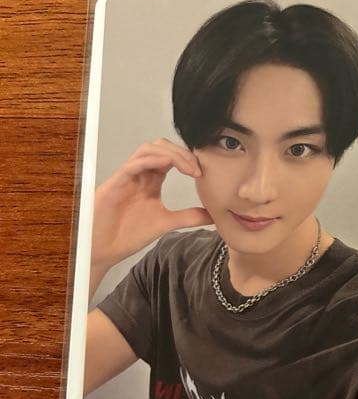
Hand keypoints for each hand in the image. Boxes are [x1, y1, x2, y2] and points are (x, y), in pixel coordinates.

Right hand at [91, 139, 211, 280]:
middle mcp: (139, 174)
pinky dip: (151, 160)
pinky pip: (132, 164)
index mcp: (151, 180)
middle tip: (198, 169)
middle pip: (160, 147)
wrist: (102, 251)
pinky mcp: (114, 184)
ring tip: (189, 168)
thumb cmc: (127, 234)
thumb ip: (188, 216)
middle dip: (182, 153)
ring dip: (171, 154)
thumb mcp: (166, 223)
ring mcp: (126, 178)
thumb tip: (214, 215)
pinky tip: (167, 165)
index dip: (188, 159)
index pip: (171, 157)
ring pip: (147, 150)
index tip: (203, 173)